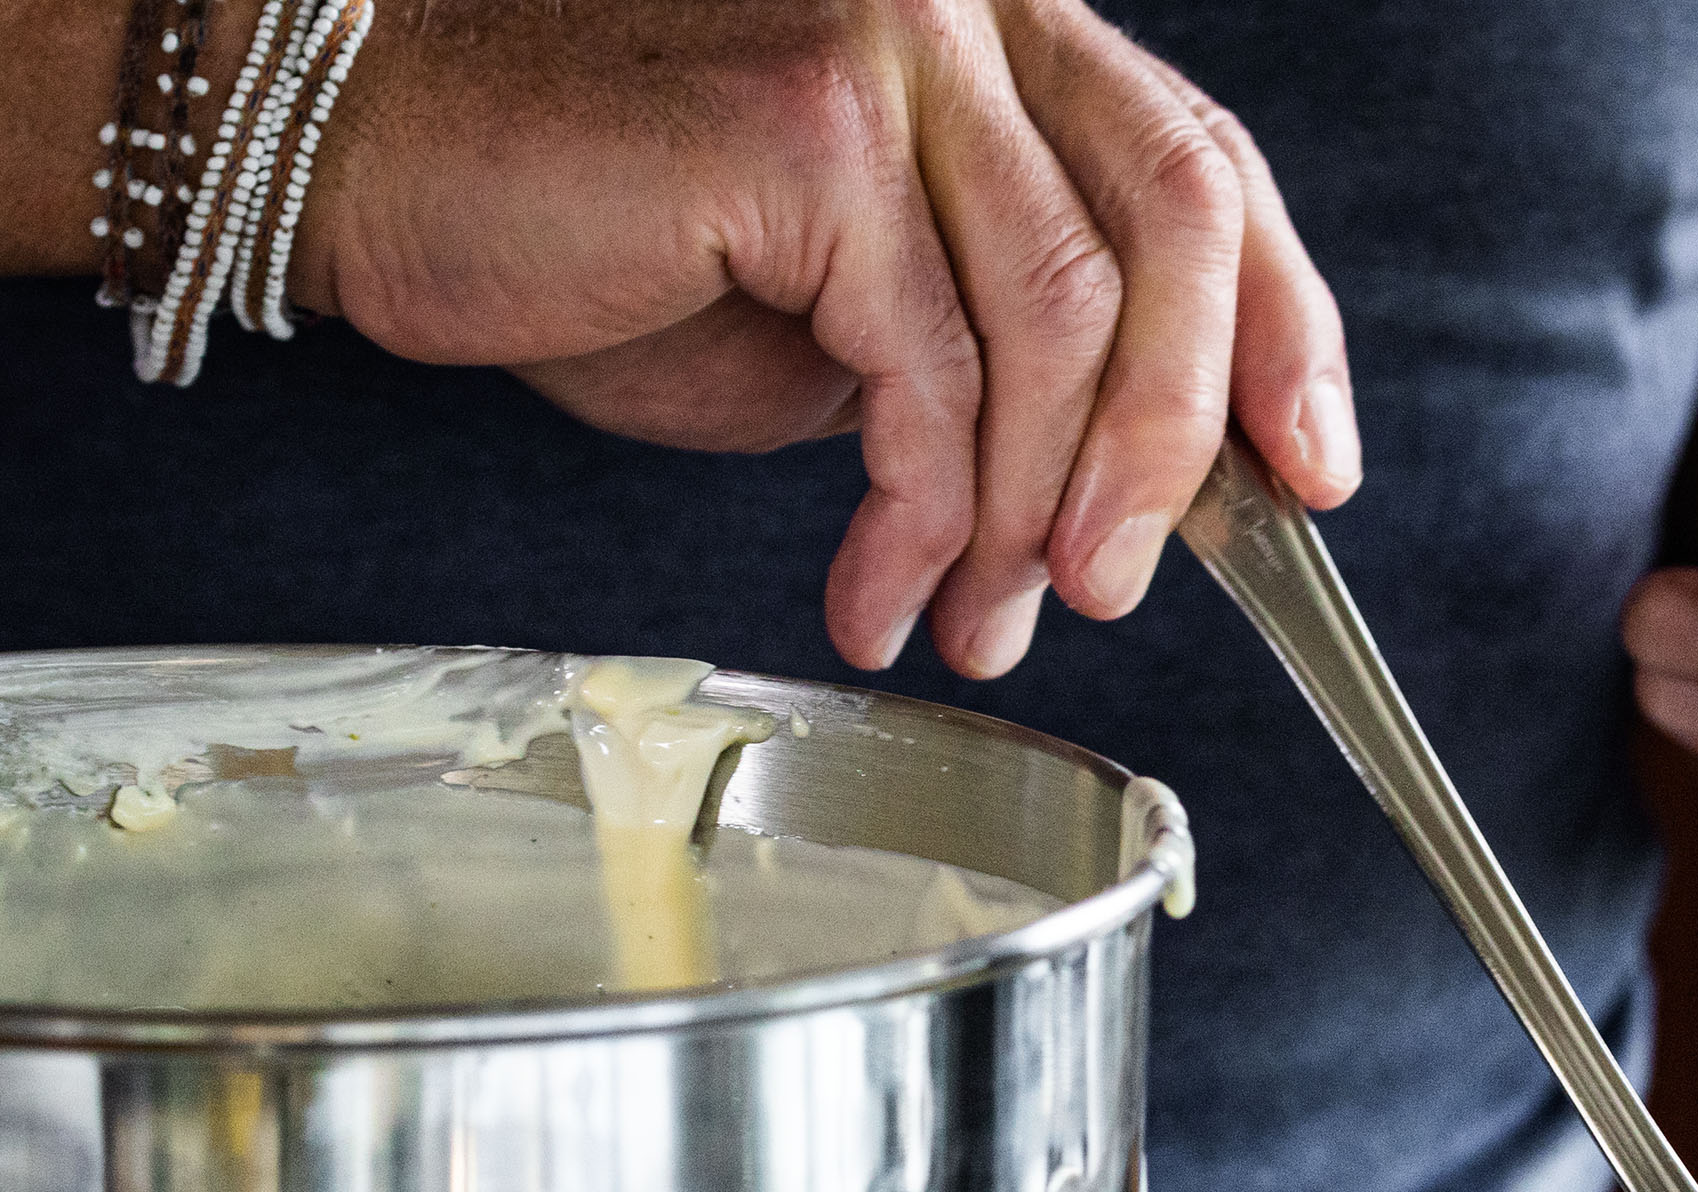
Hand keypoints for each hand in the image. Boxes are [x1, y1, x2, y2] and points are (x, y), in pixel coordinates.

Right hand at [303, 0, 1357, 677]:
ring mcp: (893, 36)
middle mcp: (966, 0)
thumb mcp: (851, 297)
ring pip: (1059, 323)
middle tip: (1119, 586)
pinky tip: (881, 589)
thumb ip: (995, 340)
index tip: (1311, 473)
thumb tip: (1133, 477)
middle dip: (1174, 444)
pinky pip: (927, 371)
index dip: (1281, 326)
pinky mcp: (809, 122)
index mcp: (998, 26)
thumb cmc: (603, 229)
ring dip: (1032, 513)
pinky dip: (921, 515)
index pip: (1200, 163)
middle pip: (1172, 227)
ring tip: (987, 622)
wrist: (386, 167)